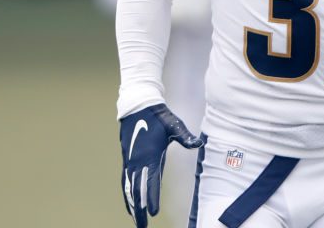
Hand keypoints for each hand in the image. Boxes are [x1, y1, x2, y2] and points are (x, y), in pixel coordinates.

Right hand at [119, 104, 202, 226]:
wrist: (138, 106)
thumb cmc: (159, 117)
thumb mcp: (173, 125)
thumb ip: (184, 136)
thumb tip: (198, 143)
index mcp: (150, 155)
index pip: (151, 180)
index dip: (152, 197)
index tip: (153, 212)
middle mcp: (138, 161)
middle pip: (137, 190)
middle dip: (140, 209)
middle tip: (143, 227)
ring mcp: (130, 161)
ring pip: (129, 188)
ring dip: (132, 205)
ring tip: (137, 221)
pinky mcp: (127, 160)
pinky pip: (125, 182)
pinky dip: (127, 195)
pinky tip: (130, 206)